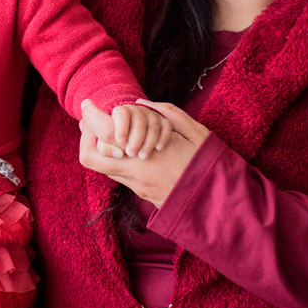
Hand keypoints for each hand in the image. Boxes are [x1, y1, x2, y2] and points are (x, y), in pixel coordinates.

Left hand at [79, 100, 209, 207]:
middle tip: (89, 121)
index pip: (105, 134)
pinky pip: (120, 174)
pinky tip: (128, 146)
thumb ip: (168, 114)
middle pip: (92, 157)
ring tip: (109, 130)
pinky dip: (117, 159)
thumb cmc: (212, 167)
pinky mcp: (143, 195)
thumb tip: (141, 101)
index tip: (88, 105)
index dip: (91, 117)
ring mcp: (138, 188)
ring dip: (101, 148)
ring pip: (104, 168)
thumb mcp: (195, 133)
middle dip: (86, 137)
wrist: (221, 206)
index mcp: (147, 158)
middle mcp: (136, 176)